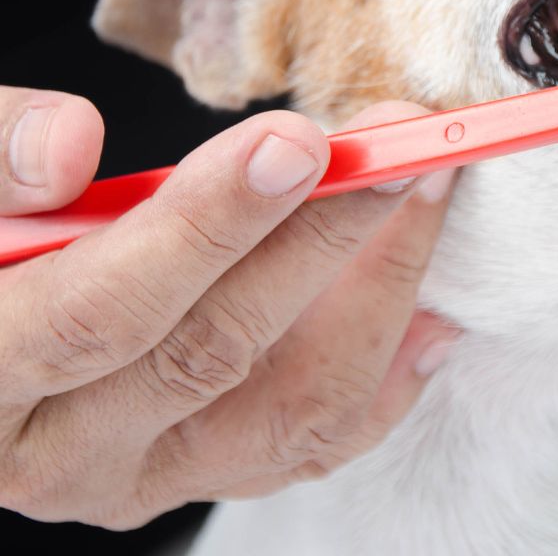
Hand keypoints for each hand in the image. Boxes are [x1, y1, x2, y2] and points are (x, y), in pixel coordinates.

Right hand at [0, 86, 458, 528]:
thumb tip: (70, 144)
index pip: (100, 310)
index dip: (207, 227)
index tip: (299, 144)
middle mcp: (62, 453)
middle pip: (215, 352)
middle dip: (324, 236)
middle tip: (399, 147)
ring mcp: (146, 474)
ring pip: (290, 410)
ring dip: (377, 296)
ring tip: (429, 195)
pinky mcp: (207, 472)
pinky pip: (314, 442)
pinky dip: (387, 380)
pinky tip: (434, 316)